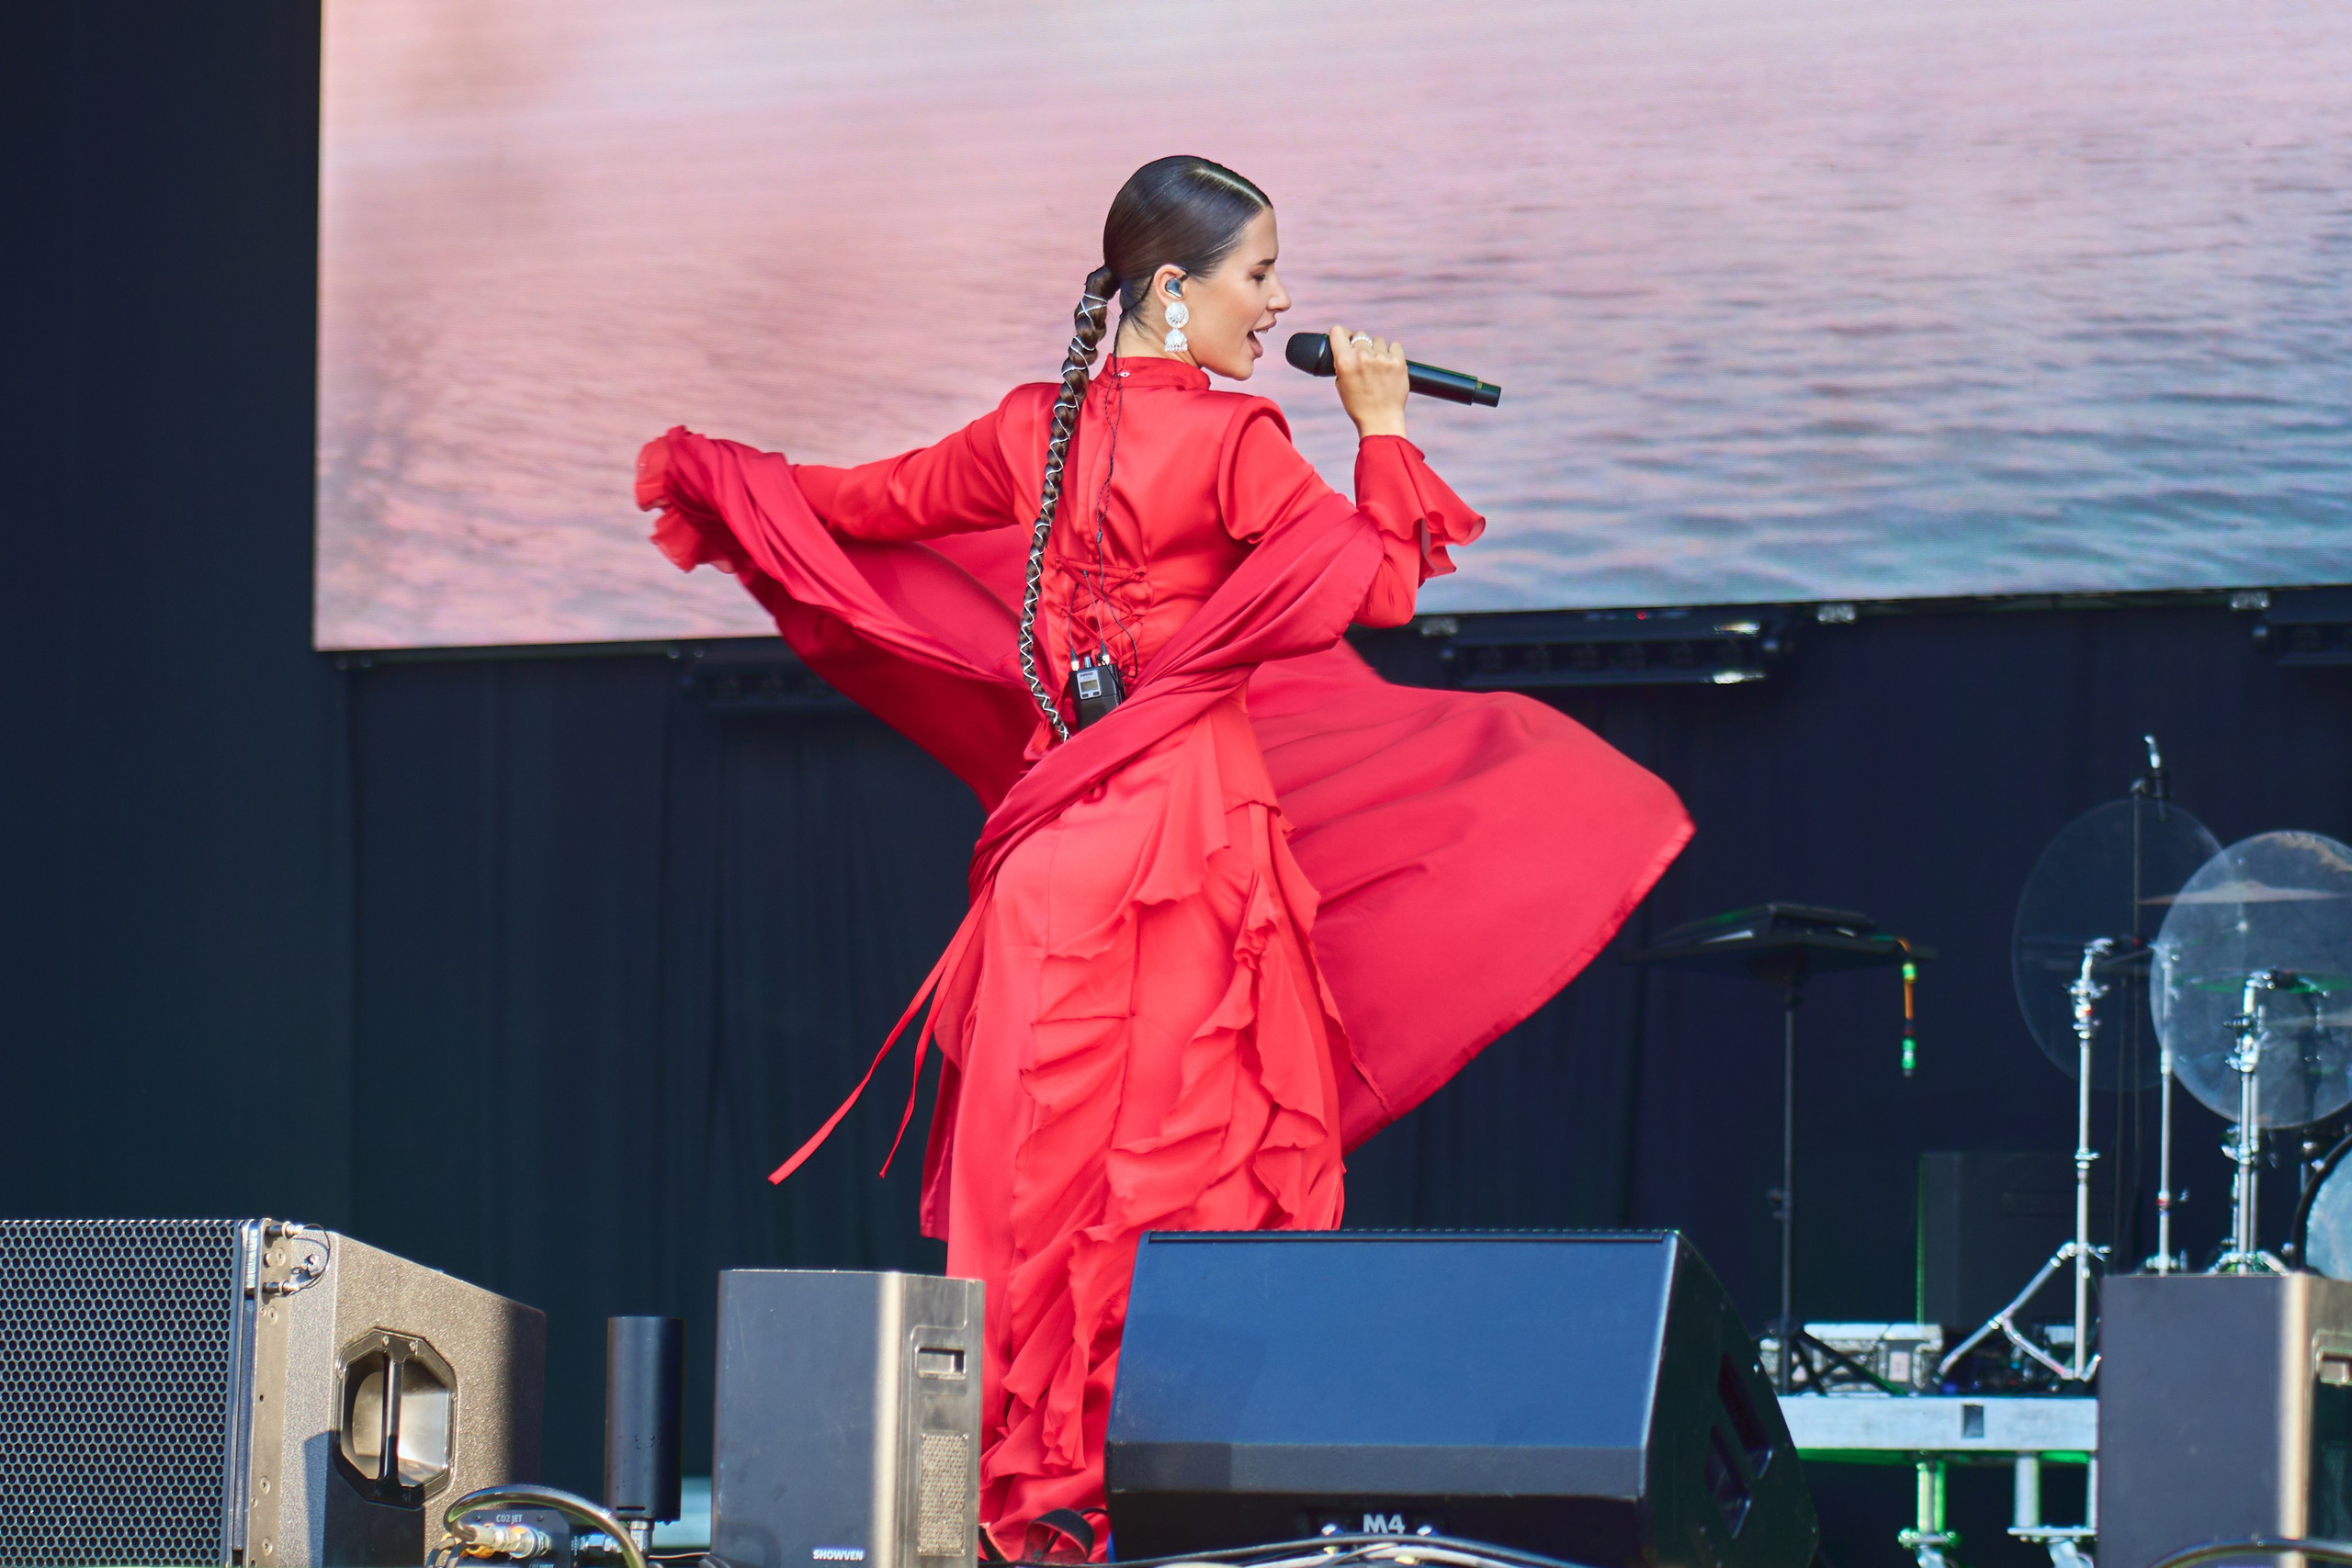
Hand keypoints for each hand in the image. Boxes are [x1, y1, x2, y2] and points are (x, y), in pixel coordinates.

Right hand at [1328, 324, 1408, 440]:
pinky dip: (1392, 354)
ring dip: (1377, 351)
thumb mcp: (1341, 384)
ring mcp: (1381, 358)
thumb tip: (1347, 347)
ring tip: (1378, 369)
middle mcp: (1362, 356)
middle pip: (1360, 336)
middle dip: (1361, 347)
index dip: (1342, 336)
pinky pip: (1394, 346)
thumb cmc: (1358, 405)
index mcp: (1344, 361)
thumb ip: (1342, 363)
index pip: (1338, 331)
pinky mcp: (1398, 362)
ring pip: (1378, 341)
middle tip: (1364, 363)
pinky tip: (1389, 367)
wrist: (1380, 421)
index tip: (1346, 341)